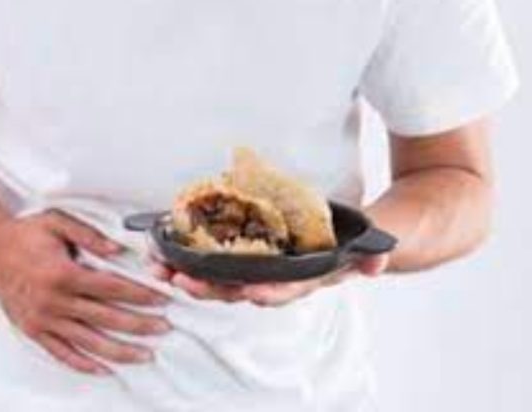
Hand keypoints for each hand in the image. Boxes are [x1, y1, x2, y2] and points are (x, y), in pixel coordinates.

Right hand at [0, 210, 172, 374]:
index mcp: (63, 274)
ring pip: (88, 342)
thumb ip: (90, 235)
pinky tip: (103, 368)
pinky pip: (61, 352)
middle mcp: (54, 301)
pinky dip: (83, 363)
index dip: (140, 295)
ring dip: (119, 350)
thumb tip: (118, 250)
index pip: (112, 288)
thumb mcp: (57, 222)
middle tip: (164, 328)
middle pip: (107, 318)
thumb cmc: (25, 234)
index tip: (162, 300)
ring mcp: (43, 319)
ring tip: (144, 355)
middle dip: (140, 325)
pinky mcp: (33, 330)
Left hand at [151, 254, 387, 306]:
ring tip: (159, 269)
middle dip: (210, 288)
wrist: (345, 242)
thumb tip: (377, 262)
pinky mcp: (238, 257)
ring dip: (187, 276)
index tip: (251, 292)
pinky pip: (208, 263)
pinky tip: (160, 253)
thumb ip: (369, 255)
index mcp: (301, 280)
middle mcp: (274, 282)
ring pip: (216, 281)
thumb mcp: (363, 248)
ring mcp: (253, 272)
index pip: (284, 291)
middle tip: (183, 280)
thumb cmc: (348, 244)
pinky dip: (184, 259)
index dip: (269, 293)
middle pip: (239, 291)